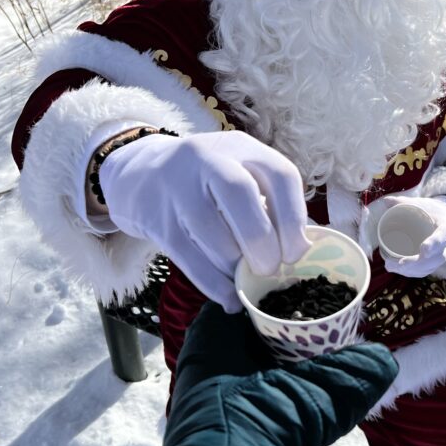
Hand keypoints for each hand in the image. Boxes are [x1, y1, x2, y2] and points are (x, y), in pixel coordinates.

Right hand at [99, 130, 310, 311]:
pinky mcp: (158, 220)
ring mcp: (179, 189)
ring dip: (235, 266)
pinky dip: (214, 285)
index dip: (295, 218)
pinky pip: (189, 258)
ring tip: (247, 282)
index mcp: (242, 148)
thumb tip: (303, 250)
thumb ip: (270, 204)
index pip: (280, 174)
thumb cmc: (208, 183)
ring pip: (212, 232)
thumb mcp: (239, 174)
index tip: (297, 252)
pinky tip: (230, 298)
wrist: (141, 174)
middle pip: (241, 195)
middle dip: (263, 241)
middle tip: (271, 270)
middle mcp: (209, 160)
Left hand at [139, 303, 397, 445]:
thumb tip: (384, 361)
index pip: (251, 291)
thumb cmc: (250, 440)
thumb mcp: (308, 401)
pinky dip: (299, 383)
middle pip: (263, 324)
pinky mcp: (240, 418)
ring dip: (303, 354)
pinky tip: (329, 383)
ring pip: (270, 357)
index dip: (287, 282)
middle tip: (343, 310)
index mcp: (214, 335)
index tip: (323, 276)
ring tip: (344, 341)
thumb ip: (350, 377)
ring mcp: (224, 389)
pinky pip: (275, 386)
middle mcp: (212, 356)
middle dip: (301, 319)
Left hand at [379, 194, 445, 277]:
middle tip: (398, 263)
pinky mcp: (435, 262)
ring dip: (410, 270)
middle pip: (434, 258)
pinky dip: (412, 273)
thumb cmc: (432, 211)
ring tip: (391, 266)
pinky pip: (426, 271)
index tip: (423, 250)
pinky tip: (398, 271)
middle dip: (416, 263)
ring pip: (429, 267)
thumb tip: (385, 201)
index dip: (434, 244)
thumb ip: (403, 202)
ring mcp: (441, 255)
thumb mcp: (421, 204)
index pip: (443, 237)